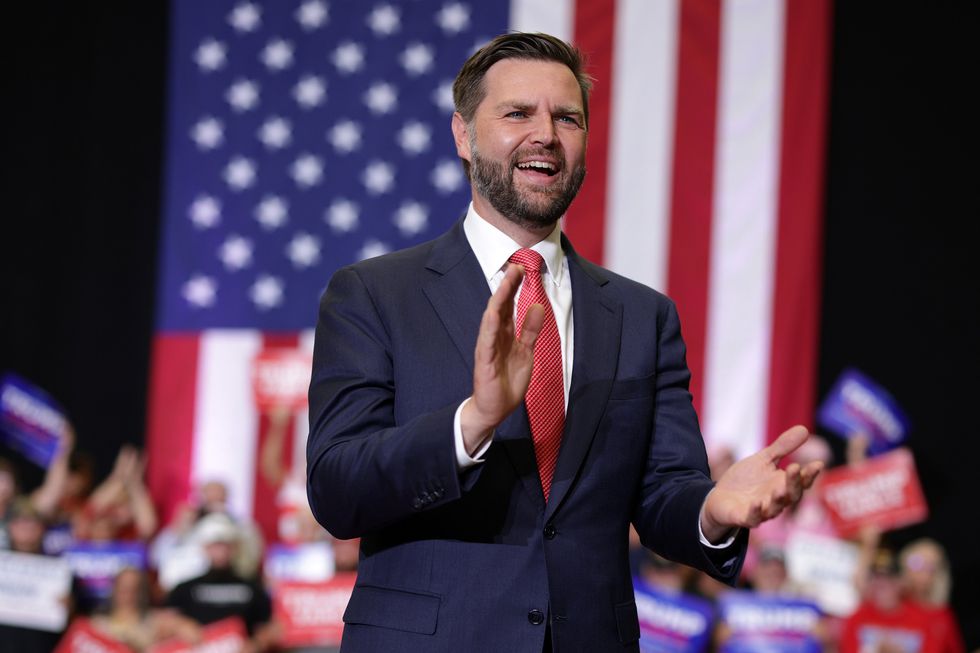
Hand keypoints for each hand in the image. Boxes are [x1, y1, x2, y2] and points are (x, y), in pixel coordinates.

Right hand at [460, 263, 543, 453]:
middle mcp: (494, 336)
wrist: (494, 409)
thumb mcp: (526, 352)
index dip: (515, 288)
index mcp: (505, 334)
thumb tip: (536, 307)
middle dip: (507, 286)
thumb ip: (530, 331)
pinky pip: (487, 340)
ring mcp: (488, 347)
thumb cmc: (507, 381)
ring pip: (493, 318)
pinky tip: (493, 311)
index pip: (509, 306)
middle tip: (515, 266)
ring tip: (506, 281)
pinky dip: (489, 325)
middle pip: (500, 306)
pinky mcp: (485, 360)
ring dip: (499, 299)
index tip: (522, 269)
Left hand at [701, 425, 822, 541]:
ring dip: (778, 500)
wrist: (721, 497)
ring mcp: (761, 511)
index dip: (810, 474)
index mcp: (783, 486)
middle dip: (794, 483)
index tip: (818, 464)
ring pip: (775, 509)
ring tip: (780, 490)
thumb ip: (782, 447)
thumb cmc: (746, 480)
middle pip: (791, 495)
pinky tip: (757, 504)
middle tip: (795, 468)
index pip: (801, 481)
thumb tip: (804, 429)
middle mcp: (776, 500)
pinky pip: (752, 519)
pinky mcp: (744, 518)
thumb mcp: (763, 460)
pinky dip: (756, 513)